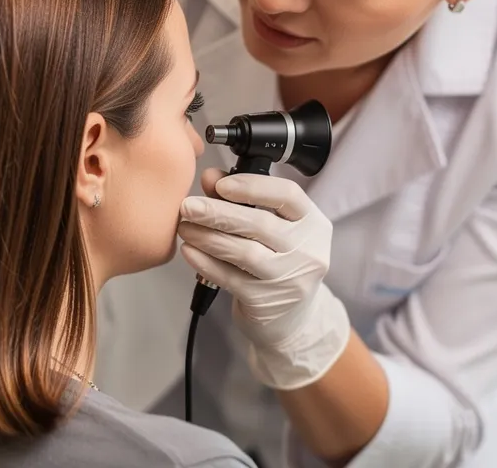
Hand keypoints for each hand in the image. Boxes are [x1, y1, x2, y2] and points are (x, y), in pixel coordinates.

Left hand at [178, 170, 351, 389]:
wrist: (291, 319)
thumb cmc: (277, 261)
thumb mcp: (268, 226)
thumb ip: (240, 199)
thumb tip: (209, 177)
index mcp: (312, 223)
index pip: (288, 195)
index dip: (252, 186)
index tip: (220, 184)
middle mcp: (308, 250)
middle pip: (261, 224)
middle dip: (219, 212)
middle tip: (188, 206)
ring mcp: (289, 278)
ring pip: (244, 252)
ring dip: (208, 237)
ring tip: (184, 228)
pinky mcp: (266, 301)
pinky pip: (231, 278)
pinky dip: (206, 262)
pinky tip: (189, 251)